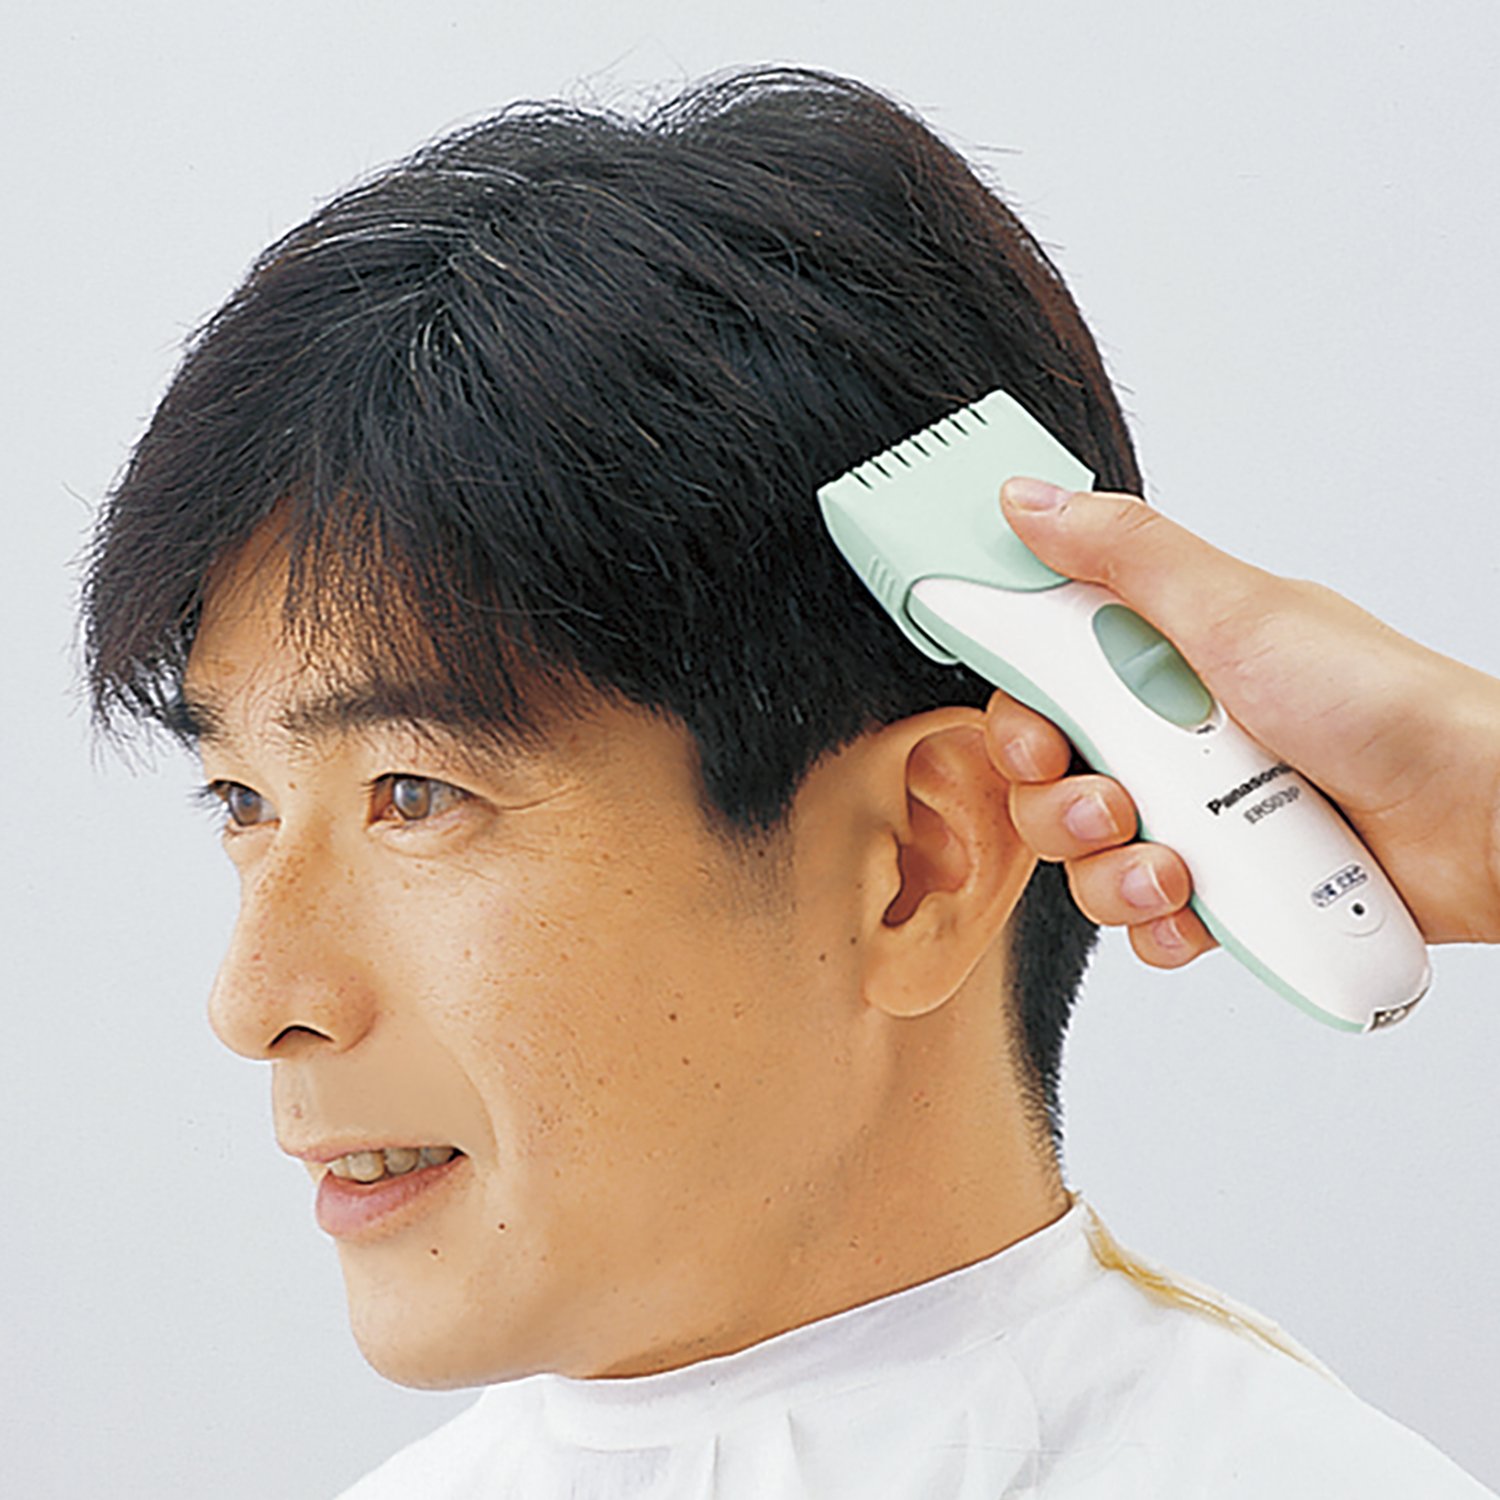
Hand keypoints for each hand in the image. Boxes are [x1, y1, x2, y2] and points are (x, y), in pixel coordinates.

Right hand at [985, 478, 1499, 961]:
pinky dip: (1163, 920)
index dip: (1020, 712)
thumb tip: (1030, 500)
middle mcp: (1172, 736)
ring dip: (1114, 870)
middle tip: (1114, 796)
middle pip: (1050, 780)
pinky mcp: (1222, 888)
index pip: (1045, 678)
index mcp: (1165, 658)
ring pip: (1089, 857)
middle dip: (1061, 802)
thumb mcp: (1236, 612)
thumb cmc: (1385, 704)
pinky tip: (1200, 903)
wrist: (1479, 818)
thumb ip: (1123, 555)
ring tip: (1177, 862)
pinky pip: (1144, 919)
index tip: (1036, 731)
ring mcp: (1197, 815)